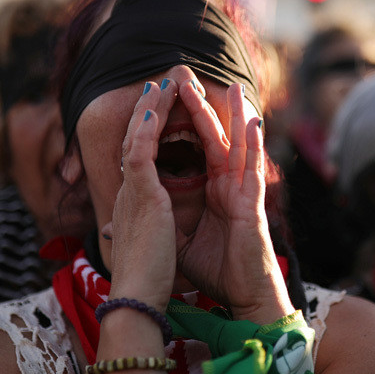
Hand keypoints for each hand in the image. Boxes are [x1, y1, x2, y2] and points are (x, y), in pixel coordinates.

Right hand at [105, 80, 181, 312]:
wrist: (136, 296)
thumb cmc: (142, 280)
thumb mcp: (138, 248)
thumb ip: (133, 234)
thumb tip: (117, 233)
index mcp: (131, 205)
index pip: (136, 161)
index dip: (142, 136)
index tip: (151, 115)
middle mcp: (127, 193)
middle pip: (133, 141)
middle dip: (145, 112)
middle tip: (155, 85)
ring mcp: (133, 191)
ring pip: (137, 138)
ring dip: (149, 108)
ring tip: (161, 83)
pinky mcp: (143, 194)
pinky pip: (142, 151)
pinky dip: (148, 128)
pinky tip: (156, 107)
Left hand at [176, 78, 289, 318]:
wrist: (243, 295)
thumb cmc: (217, 271)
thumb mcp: (178, 242)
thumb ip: (159, 226)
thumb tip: (119, 227)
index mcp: (212, 191)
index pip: (196, 149)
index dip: (183, 125)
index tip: (168, 99)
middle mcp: (228, 186)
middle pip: (214, 138)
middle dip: (201, 108)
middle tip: (187, 78)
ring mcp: (242, 192)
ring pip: (239, 145)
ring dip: (235, 115)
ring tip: (231, 86)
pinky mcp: (253, 204)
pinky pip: (253, 169)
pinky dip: (255, 144)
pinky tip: (254, 121)